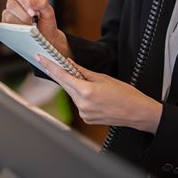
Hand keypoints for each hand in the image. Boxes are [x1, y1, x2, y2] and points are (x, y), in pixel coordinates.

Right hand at [2, 0, 71, 57]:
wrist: (47, 39)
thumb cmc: (46, 23)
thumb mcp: (49, 11)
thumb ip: (42, 2)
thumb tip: (29, 1)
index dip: (23, 0)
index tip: (32, 10)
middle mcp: (16, 5)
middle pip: (10, 3)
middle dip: (23, 13)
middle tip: (32, 20)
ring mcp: (10, 16)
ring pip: (8, 15)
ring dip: (21, 22)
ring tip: (30, 27)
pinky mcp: (7, 26)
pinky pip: (6, 26)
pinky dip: (17, 29)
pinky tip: (25, 32)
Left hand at [36, 55, 162, 133]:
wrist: (138, 113)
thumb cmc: (125, 94)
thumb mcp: (103, 78)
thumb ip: (83, 71)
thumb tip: (69, 64)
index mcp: (86, 91)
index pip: (62, 76)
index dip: (49, 66)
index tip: (40, 58)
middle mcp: (82, 104)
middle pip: (65, 85)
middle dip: (60, 74)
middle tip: (52, 63)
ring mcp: (84, 114)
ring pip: (72, 94)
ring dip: (74, 86)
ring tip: (89, 83)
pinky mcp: (87, 119)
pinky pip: (79, 103)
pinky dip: (81, 96)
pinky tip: (92, 94)